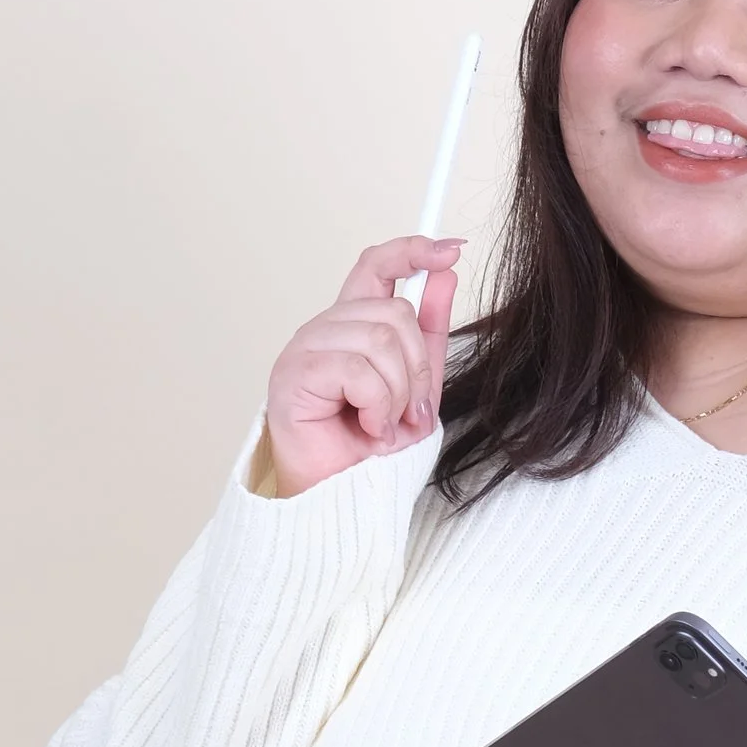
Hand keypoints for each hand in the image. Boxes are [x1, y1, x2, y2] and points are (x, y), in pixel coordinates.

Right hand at [262, 238, 462, 494]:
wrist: (344, 497)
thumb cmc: (370, 448)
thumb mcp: (417, 385)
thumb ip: (429, 331)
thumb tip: (445, 274)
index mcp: (351, 325)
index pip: (376, 266)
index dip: (412, 250)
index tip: (452, 249)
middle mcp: (324, 327)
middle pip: (395, 311)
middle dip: (417, 369)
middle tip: (409, 411)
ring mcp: (305, 346)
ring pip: (381, 339)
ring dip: (398, 393)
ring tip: (384, 424)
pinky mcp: (294, 373)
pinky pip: (359, 370)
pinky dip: (378, 406)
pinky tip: (368, 428)